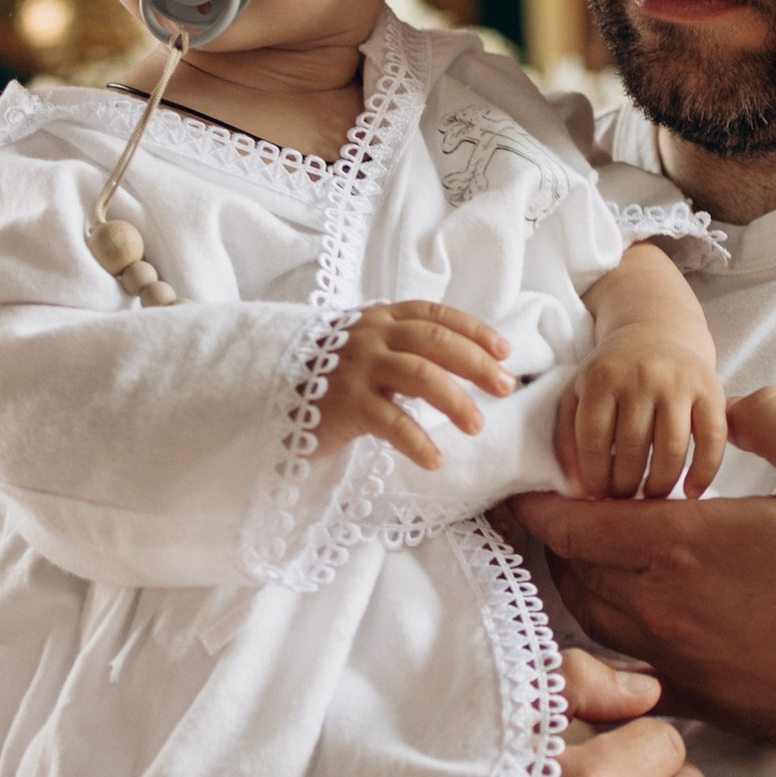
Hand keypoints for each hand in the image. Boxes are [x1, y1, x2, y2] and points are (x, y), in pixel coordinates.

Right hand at [316, 301, 511, 472]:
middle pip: (436, 341)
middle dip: (477, 363)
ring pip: (420, 376)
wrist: (269, 393)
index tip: (505, 350)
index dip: (474, 330)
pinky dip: (417, 442)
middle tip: (506, 386)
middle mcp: (371, 337)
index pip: (436, 315)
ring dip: (456, 401)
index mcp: (381, 320)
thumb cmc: (331, 376)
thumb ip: (406, 347)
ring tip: (477, 426)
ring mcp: (357, 368)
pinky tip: (434, 461)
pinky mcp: (344, 404)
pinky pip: (390, 422)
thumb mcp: (369, 349)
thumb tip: (467, 360)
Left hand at [509, 389, 775, 760]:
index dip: (541, 503)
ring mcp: (676, 660)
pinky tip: (631, 624)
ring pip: (590, 621)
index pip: (574, 522)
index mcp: (684, 543)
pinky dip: (610, 645)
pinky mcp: (697, 700)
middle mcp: (663, 605)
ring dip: (580, 586)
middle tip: (558, 517)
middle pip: (572, 570)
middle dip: (557, 540)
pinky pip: (625, 673)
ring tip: (589, 560)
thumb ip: (771, 417)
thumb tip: (729, 405)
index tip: (526, 489)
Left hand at [556, 328, 729, 501]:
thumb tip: (576, 491)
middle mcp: (641, 377)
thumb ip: (567, 439)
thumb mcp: (578, 393)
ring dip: (660, 484)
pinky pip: (712, 439)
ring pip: (671, 449)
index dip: (594, 476)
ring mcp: (678, 382)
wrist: (657, 330)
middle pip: (632, 449)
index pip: (593, 440)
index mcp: (602, 378)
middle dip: (626, 486)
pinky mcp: (711, 389)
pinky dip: (704, 471)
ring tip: (651, 496)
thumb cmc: (612, 373)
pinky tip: (691, 491)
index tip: (598, 494)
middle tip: (625, 499)